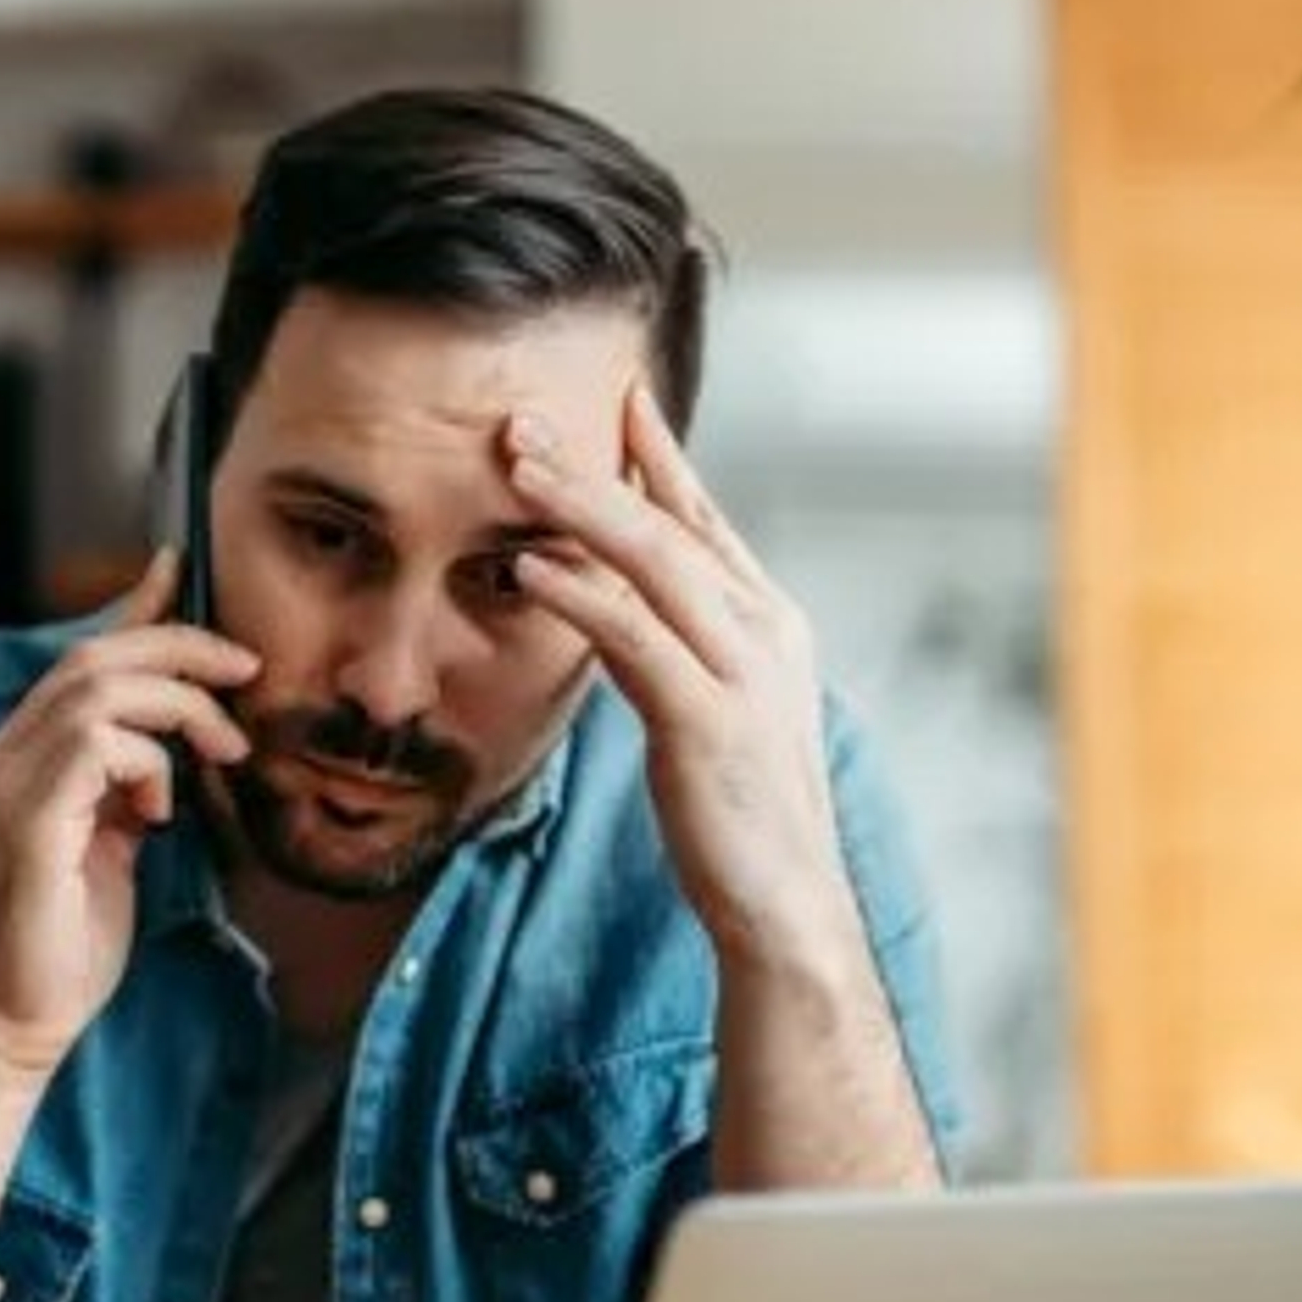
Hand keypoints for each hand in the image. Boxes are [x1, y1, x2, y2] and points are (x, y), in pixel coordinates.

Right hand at [0, 548, 258, 1080]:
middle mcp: (1, 757)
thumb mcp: (113, 844)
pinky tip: (160, 811)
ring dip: (178, 707)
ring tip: (221, 750)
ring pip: (98, 689)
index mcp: (19, 758)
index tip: (182, 573)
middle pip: (91, 657)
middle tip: (244, 669)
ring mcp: (5, 784)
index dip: (136, 611)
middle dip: (179, 648)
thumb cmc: (64, 944)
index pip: (78, 659)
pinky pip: (96, 745)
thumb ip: (131, 785)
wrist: (16, 1022)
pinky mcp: (26, 819)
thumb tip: (174, 743)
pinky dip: (147, 762)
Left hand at [501, 383, 860, 976]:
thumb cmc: (736, 814)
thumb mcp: (698, 707)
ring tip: (516, 465)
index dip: (659, 454)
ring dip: (580, 506)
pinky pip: (636, 638)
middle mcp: (764, 631)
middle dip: (596, 464)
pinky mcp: (710, 720)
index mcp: (768, 623)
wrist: (786, 906)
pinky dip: (582, 595)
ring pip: (655, 562)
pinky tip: (531, 566)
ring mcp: (743, 672)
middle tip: (524, 419)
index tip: (618, 396)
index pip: (705, 517)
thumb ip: (657, 644)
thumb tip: (595, 593)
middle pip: (671, 522)